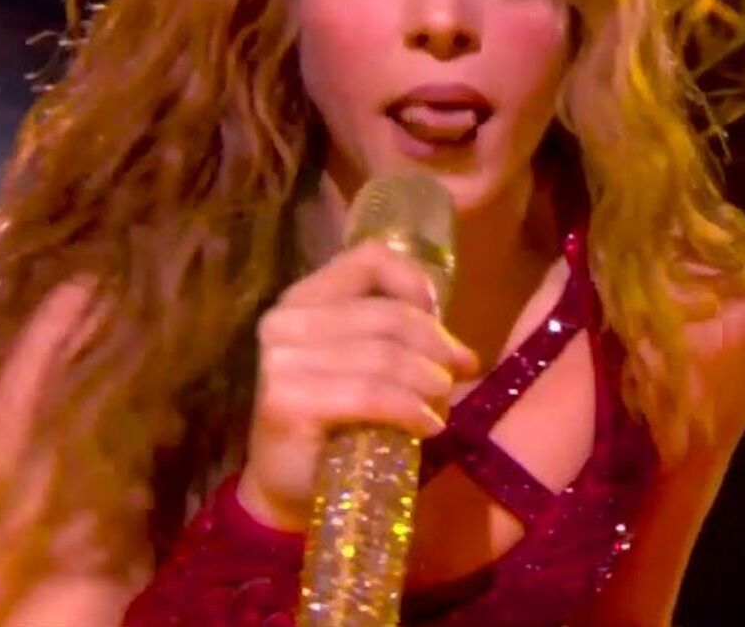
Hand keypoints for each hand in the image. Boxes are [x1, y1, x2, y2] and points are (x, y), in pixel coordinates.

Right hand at [236, 242, 478, 531]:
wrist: (288, 486)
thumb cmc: (337, 421)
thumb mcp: (367, 365)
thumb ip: (398, 337)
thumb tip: (463, 351)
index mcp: (304, 298)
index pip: (370, 258)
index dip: (416, 283)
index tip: (441, 320)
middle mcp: (285, 321)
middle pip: (388, 315)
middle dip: (437, 345)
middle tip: (459, 373)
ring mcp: (281, 361)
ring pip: (383, 356)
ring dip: (429, 381)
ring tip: (442, 403)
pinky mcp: (286, 402)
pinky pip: (370, 394)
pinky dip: (410, 409)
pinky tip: (428, 427)